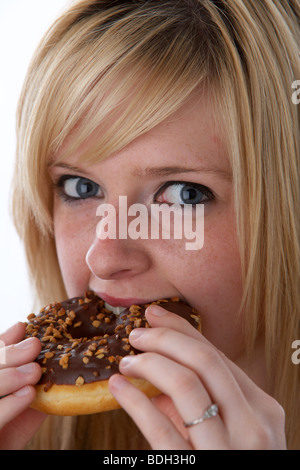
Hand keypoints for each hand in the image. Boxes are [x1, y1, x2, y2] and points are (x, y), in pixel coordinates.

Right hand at [0, 322, 45, 448]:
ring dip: (9, 376)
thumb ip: (31, 381)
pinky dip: (10, 405)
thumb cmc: (9, 431)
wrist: (3, 451)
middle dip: (8, 354)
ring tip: (34, 371)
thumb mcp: (23, 404)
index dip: (3, 342)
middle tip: (35, 345)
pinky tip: (28, 394)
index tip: (23, 326)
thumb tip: (49, 351)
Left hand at [108, 305, 285, 449]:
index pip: (218, 355)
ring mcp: (229, 450)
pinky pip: (162, 431)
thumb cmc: (235, 463)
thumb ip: (206, 402)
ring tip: (126, 361)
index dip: (183, 331)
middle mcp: (253, 425)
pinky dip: (136, 403)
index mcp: (263, 408)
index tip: (156, 315)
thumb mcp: (235, 433)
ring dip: (150, 365)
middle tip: (137, 334)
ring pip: (186, 386)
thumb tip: (161, 370)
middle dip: (166, 339)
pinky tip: (118, 389)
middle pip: (205, 361)